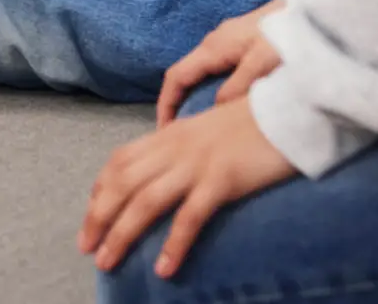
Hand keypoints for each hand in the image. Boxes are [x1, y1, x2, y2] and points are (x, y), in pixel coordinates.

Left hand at [80, 96, 296, 278]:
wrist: (291, 109)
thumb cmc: (255, 124)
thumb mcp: (208, 130)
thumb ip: (184, 148)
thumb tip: (167, 172)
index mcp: (170, 134)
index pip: (120, 161)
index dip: (100, 190)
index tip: (90, 216)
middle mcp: (174, 147)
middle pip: (123, 183)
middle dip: (98, 217)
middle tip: (85, 248)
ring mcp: (196, 163)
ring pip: (145, 201)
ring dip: (122, 234)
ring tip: (107, 261)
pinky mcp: (222, 179)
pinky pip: (190, 216)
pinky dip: (174, 244)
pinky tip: (164, 269)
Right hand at [157, 0, 284, 126]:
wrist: (313, 9)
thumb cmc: (285, 33)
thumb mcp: (261, 63)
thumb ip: (237, 87)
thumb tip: (215, 110)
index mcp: (213, 47)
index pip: (176, 77)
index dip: (166, 104)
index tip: (163, 130)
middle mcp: (215, 43)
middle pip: (186, 75)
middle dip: (177, 103)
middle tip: (180, 134)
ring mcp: (229, 42)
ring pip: (202, 73)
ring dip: (195, 97)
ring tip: (199, 125)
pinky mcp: (244, 44)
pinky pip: (218, 71)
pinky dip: (212, 90)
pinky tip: (225, 104)